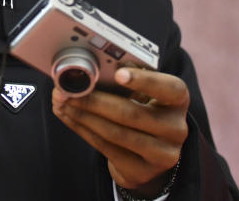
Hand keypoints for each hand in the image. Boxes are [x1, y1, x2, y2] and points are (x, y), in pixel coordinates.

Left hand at [52, 67, 188, 196]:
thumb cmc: (141, 107)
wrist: (149, 151)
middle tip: (67, 90)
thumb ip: (124, 78)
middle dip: (94, 101)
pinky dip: (82, 129)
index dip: (145, 81)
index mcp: (178, 100)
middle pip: (131, 113)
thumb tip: (88, 67)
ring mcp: (162, 154)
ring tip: (61, 102)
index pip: (170, 88)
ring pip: (115, 133)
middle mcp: (176, 128)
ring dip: (83, 116)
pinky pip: (106, 148)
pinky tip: (68, 116)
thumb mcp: (142, 91)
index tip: (118, 74)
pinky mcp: (142, 171)